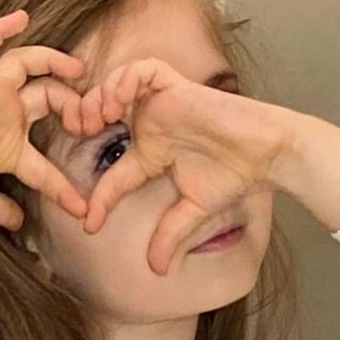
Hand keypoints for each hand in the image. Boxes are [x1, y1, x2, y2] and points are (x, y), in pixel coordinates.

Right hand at [0, 8, 88, 229]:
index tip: (82, 210)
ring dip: (55, 62)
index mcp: (9, 148)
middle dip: (73, 107)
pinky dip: (1, 29)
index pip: (46, 167)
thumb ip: (2, 210)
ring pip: (29, 64)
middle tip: (90, 119)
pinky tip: (23, 17)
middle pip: (49, 99)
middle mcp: (4, 115)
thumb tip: (22, 226)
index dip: (64, 188)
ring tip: (78, 70)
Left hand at [58, 57, 299, 270]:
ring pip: (115, 85)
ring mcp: (161, 103)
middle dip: (82, 120)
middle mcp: (150, 125)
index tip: (89, 223)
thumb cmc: (233, 175)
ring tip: (96, 118)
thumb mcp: (193, 211)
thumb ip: (170, 235)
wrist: (262, 153)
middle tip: (76, 134)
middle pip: (101, 114)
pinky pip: (141, 70)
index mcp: (151, 154)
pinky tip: (119, 102)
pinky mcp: (176, 85)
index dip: (98, 198)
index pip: (113, 174)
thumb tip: (156, 270)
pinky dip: (124, 79)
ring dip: (98, 97)